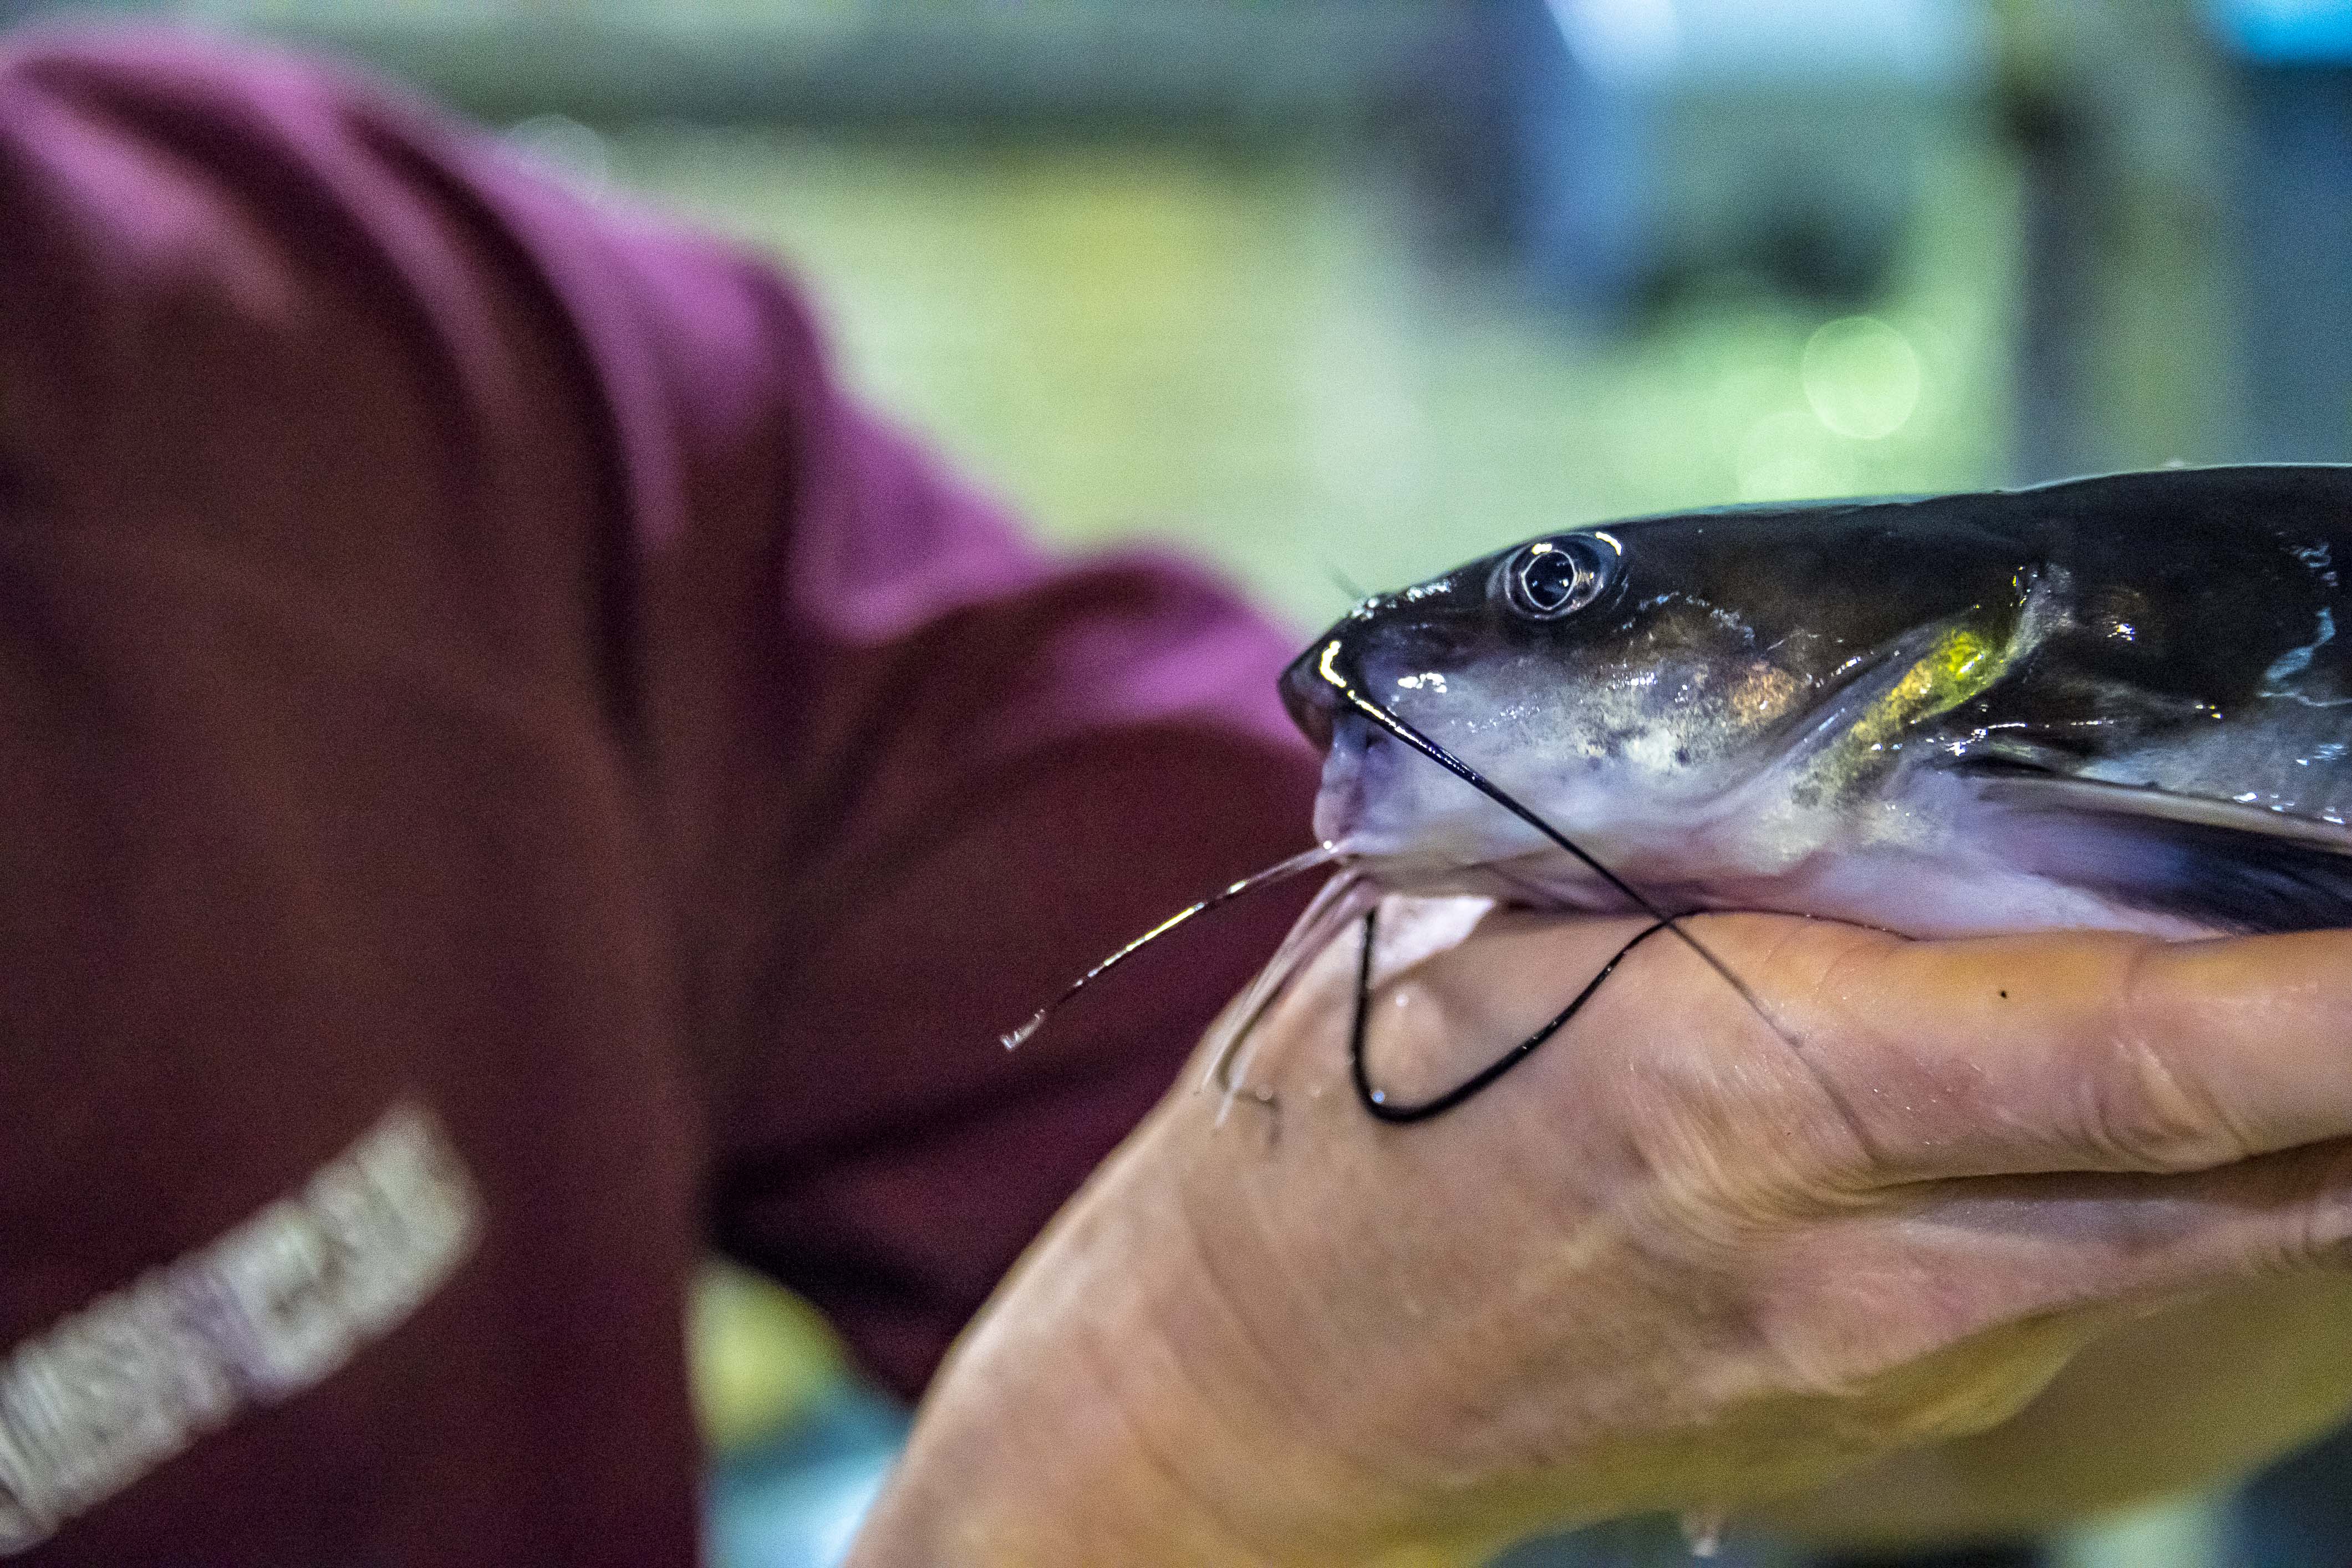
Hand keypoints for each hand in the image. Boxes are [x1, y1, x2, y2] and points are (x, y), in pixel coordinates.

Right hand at [848, 904, 2351, 1565]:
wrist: (1252, 1388)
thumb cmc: (1336, 1119)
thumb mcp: (1484, 924)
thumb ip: (1707, 858)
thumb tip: (1912, 771)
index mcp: (1742, 1099)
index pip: (2148, 1056)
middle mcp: (1857, 1270)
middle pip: (2256, 1186)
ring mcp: (1893, 1371)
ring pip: (2206, 1246)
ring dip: (2317, 1124)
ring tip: (2332, 965)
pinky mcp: (1888, 1415)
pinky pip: (2107, 1285)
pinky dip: (2194, 1181)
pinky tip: (2193, 1084)